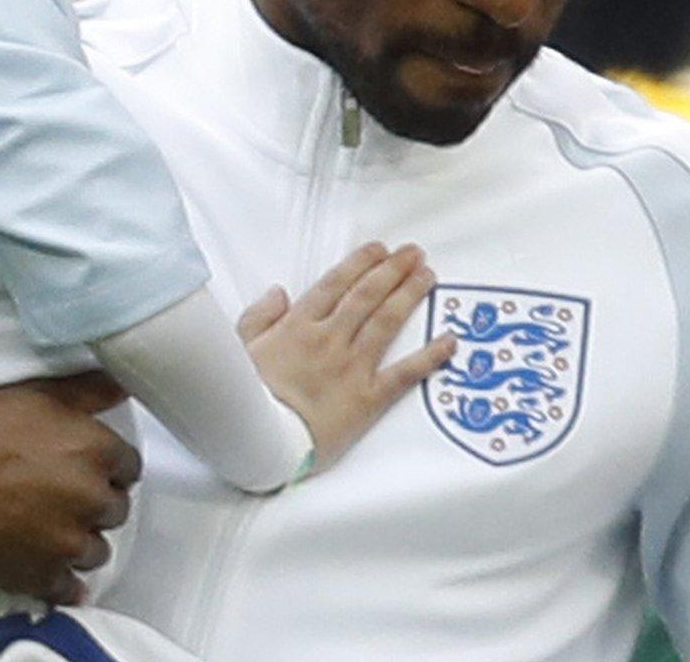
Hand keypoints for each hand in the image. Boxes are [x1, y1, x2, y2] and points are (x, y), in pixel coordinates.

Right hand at [0, 372, 137, 604]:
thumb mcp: (37, 395)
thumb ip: (89, 391)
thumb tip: (122, 386)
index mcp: (96, 452)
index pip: (129, 467)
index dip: (107, 467)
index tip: (85, 467)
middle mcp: (90, 499)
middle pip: (115, 509)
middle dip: (94, 502)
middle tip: (61, 494)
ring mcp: (65, 542)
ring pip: (96, 550)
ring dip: (79, 540)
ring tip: (48, 526)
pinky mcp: (37, 576)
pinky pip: (70, 590)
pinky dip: (62, 581)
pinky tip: (48, 566)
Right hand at [237, 243, 454, 469]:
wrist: (262, 441)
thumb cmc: (248, 399)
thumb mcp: (241, 349)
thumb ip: (259, 317)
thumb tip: (278, 292)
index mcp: (299, 326)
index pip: (336, 283)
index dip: (361, 262)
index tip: (379, 249)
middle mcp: (330, 338)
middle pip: (368, 294)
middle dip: (393, 269)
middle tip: (414, 253)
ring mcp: (352, 366)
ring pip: (387, 321)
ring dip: (410, 294)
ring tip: (428, 276)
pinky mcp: (369, 397)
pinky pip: (405, 373)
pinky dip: (430, 356)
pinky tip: (449, 341)